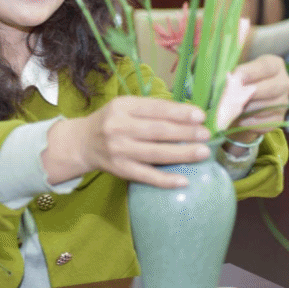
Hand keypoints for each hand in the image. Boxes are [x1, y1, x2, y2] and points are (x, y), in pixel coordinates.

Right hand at [44, 96, 211, 188]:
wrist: (82, 143)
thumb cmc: (111, 121)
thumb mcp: (125, 107)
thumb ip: (151, 109)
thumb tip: (187, 114)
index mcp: (122, 107)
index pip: (155, 108)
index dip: (179, 112)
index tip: (200, 115)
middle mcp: (119, 127)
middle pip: (158, 130)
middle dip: (185, 132)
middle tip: (206, 135)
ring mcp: (119, 150)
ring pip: (155, 153)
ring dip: (182, 153)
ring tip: (202, 153)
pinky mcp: (119, 169)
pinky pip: (146, 176)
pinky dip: (165, 179)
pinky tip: (183, 180)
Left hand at [227, 55, 288, 145]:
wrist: (243, 103)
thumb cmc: (240, 83)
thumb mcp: (239, 74)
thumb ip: (236, 76)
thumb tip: (231, 80)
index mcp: (275, 65)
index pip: (266, 67)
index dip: (250, 72)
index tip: (236, 77)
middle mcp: (284, 82)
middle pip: (271, 88)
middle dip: (250, 93)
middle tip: (233, 97)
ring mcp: (284, 102)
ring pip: (268, 107)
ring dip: (248, 109)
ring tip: (233, 109)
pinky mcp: (279, 118)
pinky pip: (266, 122)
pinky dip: (250, 122)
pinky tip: (240, 119)